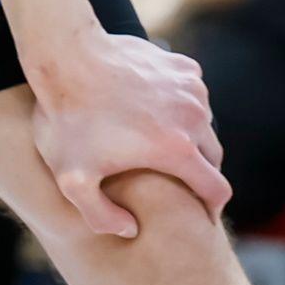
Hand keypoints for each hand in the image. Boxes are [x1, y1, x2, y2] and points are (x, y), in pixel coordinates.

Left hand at [28, 25, 227, 236]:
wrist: (67, 55)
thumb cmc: (66, 120)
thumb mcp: (72, 180)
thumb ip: (101, 217)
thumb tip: (131, 229)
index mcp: (176, 149)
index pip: (217, 189)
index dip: (211, 209)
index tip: (201, 217)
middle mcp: (194, 117)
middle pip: (214, 157)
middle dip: (201, 174)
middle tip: (176, 183)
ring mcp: (191, 87)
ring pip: (204, 125)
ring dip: (191, 138)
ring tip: (161, 146)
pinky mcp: (182, 66)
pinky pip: (193, 96)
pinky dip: (182, 108)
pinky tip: (153, 112)